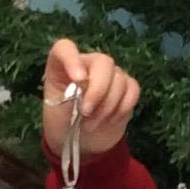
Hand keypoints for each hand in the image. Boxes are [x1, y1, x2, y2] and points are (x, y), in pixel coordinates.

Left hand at [42, 38, 139, 157]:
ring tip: (92, 124)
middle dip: (98, 90)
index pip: (65, 48)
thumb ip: (69, 97)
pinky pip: (133, 90)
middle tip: (86, 113)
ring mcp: (109, 74)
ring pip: (119, 79)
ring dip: (108, 106)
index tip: (78, 79)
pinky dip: (123, 107)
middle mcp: (88, 64)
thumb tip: (85, 86)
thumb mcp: (57, 111)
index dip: (72, 58)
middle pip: (103, 62)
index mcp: (62, 66)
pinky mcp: (126, 88)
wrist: (81, 140)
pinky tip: (110, 121)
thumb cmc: (64, 122)